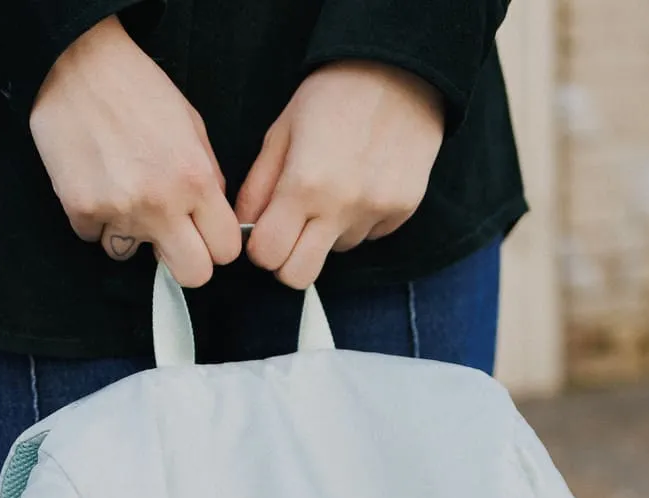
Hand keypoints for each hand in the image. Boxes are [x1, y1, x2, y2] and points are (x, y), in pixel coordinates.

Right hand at [29, 16, 241, 286]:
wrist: (78, 64)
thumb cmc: (138, 91)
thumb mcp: (193, 127)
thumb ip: (208, 178)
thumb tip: (212, 220)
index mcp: (196, 180)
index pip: (226, 250)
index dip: (217, 246)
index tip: (205, 236)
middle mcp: (161, 203)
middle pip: (193, 275)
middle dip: (184, 260)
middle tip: (170, 237)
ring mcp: (119, 211)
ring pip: (131, 256)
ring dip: (128, 235)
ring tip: (122, 193)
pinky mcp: (81, 210)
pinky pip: (95, 238)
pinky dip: (96, 219)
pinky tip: (96, 183)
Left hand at [236, 61, 445, 288]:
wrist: (401, 70)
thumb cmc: (333, 95)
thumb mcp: (281, 132)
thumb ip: (257, 187)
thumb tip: (246, 228)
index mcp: (304, 185)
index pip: (267, 255)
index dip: (260, 249)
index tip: (265, 233)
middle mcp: (341, 207)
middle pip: (299, 277)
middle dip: (287, 261)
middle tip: (290, 233)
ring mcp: (375, 212)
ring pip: (336, 252)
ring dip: (327, 233)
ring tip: (335, 188)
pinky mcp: (402, 211)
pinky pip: (368, 236)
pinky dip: (358, 220)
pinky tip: (361, 182)